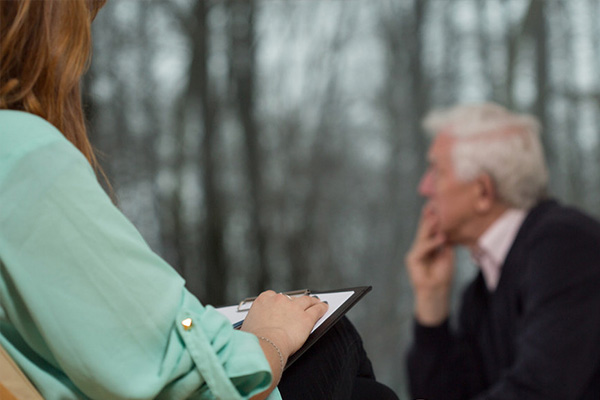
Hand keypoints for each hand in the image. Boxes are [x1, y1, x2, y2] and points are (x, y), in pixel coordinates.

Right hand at [240, 291, 327, 357]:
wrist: (266, 346)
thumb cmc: (254, 341)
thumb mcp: (247, 327)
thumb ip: (253, 323)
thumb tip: (252, 329)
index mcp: (263, 300)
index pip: (272, 296)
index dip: (278, 301)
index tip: (280, 305)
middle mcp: (279, 300)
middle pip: (290, 298)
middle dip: (294, 302)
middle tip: (297, 307)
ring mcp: (294, 307)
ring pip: (306, 301)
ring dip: (312, 301)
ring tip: (316, 302)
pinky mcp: (306, 318)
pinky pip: (316, 310)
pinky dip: (321, 308)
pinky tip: (324, 308)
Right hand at [405, 203, 454, 324]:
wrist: (436, 292)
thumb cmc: (442, 275)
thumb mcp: (447, 255)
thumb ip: (444, 243)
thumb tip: (445, 230)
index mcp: (429, 245)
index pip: (431, 229)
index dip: (433, 217)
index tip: (439, 205)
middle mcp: (420, 247)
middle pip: (424, 229)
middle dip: (429, 217)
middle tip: (434, 204)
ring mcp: (415, 252)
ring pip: (423, 236)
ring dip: (430, 226)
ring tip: (438, 217)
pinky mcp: (412, 259)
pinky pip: (422, 248)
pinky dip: (432, 243)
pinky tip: (441, 238)